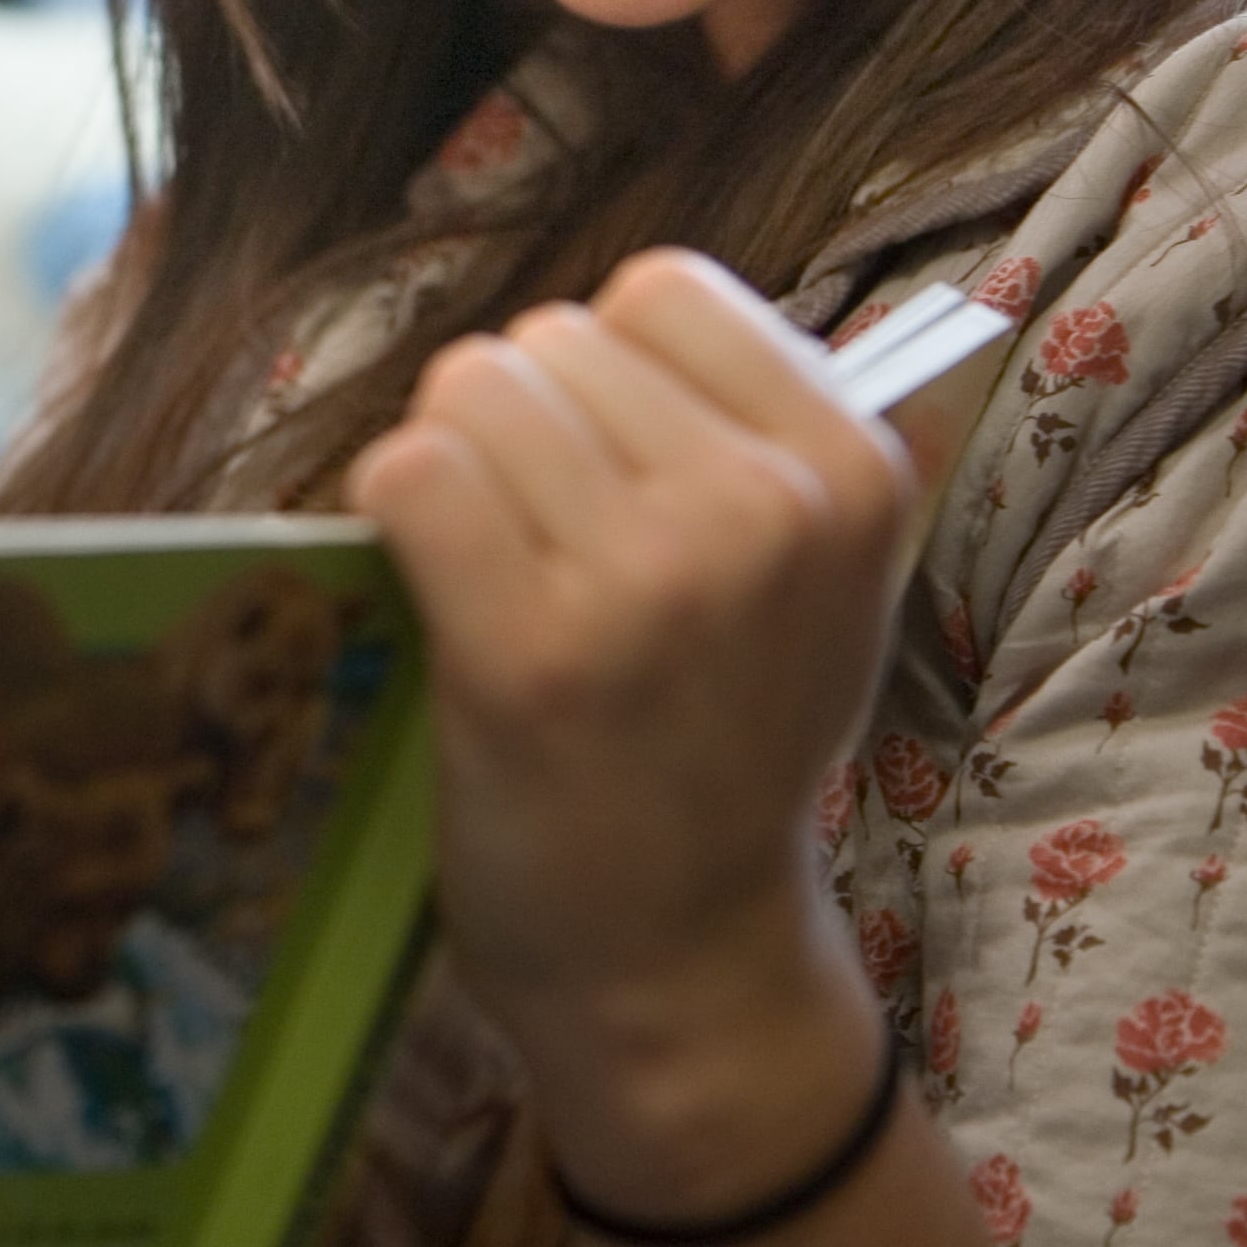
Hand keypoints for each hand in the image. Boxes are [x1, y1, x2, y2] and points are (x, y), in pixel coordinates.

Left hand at [344, 250, 912, 1209]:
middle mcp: (763, 511)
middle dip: (520, 424)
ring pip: (470, 392)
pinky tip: (437, 590)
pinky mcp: (527, 650)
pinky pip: (410, 473)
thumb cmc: (717, 748)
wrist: (679, 957)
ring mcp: (647, 580)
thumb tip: (620, 312)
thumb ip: (750, 438)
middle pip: (549, 339)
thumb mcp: (809, 581)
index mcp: (852, 470)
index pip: (662, 290)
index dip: (604, 371)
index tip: (611, 472)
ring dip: (452, 466)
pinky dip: (394, 514)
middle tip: (546, 550)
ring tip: (496, 573)